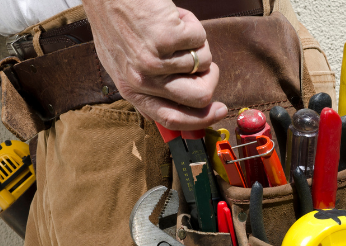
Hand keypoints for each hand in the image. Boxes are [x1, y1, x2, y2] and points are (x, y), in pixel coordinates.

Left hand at [82, 0, 227, 129]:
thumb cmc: (116, 21)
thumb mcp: (123, 65)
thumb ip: (148, 89)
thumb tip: (177, 109)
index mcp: (132, 91)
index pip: (172, 119)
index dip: (201, 119)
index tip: (219, 111)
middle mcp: (143, 81)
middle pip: (200, 98)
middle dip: (211, 80)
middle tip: (206, 64)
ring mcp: (155, 60)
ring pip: (203, 63)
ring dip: (197, 44)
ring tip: (174, 28)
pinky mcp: (167, 37)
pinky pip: (200, 38)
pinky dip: (192, 24)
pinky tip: (173, 16)